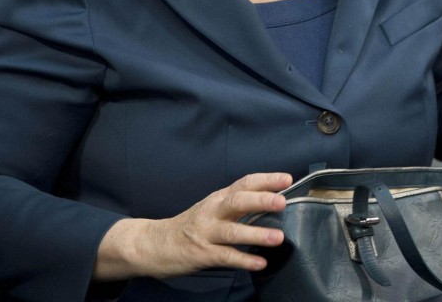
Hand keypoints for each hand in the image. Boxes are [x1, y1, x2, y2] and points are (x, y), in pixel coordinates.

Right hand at [92, 172, 292, 280]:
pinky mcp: (201, 253)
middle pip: (238, 201)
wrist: (154, 243)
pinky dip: (243, 260)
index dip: (266, 180)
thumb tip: (271, 203)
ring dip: (256, 233)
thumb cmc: (191, 226)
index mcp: (218, 198)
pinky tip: (259, 263)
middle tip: (282, 202)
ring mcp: (206, 233)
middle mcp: (212, 211)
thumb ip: (238, 205)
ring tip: (277, 237)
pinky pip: (225, 256)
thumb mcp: (213, 209)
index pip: (244, 183)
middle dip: (261, 200)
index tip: (287, 178)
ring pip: (233, 231)